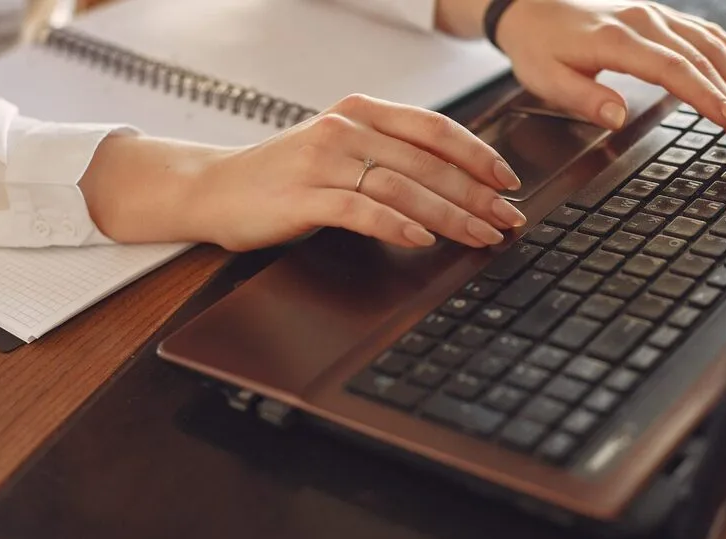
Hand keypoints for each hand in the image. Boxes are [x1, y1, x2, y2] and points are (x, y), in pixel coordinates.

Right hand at [84, 94, 525, 251]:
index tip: (509, 181)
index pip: (434, 128)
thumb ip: (389, 155)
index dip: (478, 155)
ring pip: (404, 186)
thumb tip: (455, 181)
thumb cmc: (285, 175)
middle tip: (509, 219)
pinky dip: (397, 225)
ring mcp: (323, 160)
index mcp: (360, 112)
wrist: (215, 189)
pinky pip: (362, 210)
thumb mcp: (341, 150)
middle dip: (477, 194)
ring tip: (482, 236)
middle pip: (427, 161)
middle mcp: (345, 128)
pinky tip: (422, 240)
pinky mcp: (304, 195)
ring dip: (450, 214)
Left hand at [492, 0, 725, 145]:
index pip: (677, 71)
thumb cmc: (537, 45)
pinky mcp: (658, 16)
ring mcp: (655, 15)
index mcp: (619, 40)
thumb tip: (618, 117)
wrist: (530, 7)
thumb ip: (583, 97)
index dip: (710, 98)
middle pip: (704, 59)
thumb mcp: (546, 79)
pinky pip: (704, 32)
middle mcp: (645, 22)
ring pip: (712, 44)